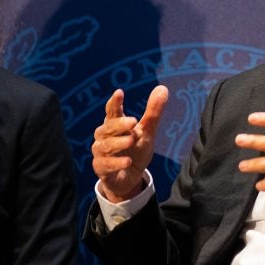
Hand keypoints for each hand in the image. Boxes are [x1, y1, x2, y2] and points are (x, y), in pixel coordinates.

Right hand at [92, 86, 168, 201]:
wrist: (130, 177)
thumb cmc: (135, 150)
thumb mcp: (147, 132)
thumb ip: (153, 112)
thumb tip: (163, 88)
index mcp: (114, 124)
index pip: (112, 111)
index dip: (115, 102)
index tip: (120, 92)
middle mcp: (104, 136)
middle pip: (108, 127)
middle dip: (119, 124)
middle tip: (133, 122)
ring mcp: (101, 152)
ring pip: (105, 145)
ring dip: (118, 142)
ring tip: (131, 140)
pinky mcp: (101, 168)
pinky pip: (105, 164)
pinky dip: (116, 162)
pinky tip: (127, 161)